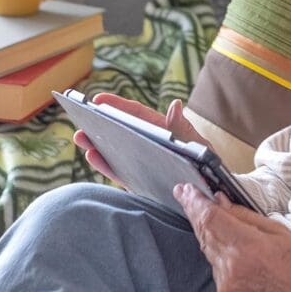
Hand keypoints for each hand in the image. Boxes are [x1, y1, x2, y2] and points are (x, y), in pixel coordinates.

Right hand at [73, 95, 209, 184]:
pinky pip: (117, 171)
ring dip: (96, 142)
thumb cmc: (205, 164)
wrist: (210, 193)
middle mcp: (147, 143)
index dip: (118, 105)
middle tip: (81, 116)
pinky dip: (104, 164)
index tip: (99, 99)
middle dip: (101, 123)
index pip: (137, 114)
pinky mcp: (137, 179)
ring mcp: (140, 161)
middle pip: (121, 130)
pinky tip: (92, 156)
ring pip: (114, 149)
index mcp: (162, 130)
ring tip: (81, 136)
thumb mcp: (198, 145)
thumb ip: (183, 129)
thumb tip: (175, 104)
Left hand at [176, 184, 290, 291]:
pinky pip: (214, 263)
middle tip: (184, 193)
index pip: (211, 219)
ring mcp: (227, 282)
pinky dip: (213, 246)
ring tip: (197, 209)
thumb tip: (221, 201)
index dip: (196, 202)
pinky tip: (215, 234)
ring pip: (206, 247)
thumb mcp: (279, 230)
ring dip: (201, 227)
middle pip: (203, 232)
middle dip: (192, 210)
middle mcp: (233, 267)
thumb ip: (245, 216)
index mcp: (249, 247)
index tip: (187, 189)